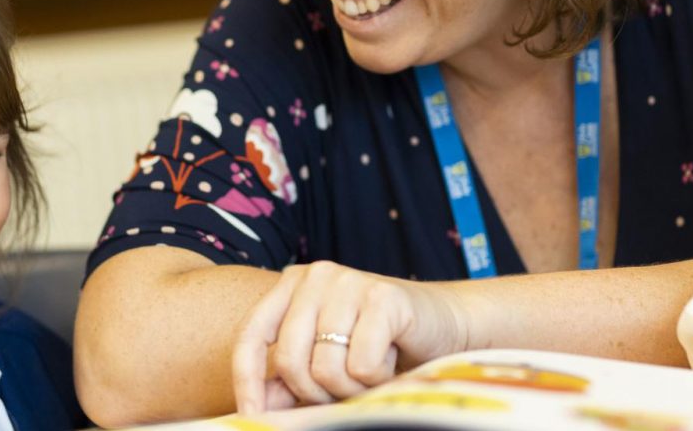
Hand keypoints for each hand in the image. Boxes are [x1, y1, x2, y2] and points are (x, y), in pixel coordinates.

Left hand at [231, 261, 468, 414]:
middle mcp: (316, 275)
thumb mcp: (326, 360)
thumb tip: (258, 409)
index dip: (247, 382)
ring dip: (350, 388)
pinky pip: (361, 365)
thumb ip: (289, 381)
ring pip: (325, 368)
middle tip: (343, 391)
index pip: (252, 336)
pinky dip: (377, 378)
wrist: (445, 324)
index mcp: (293, 283)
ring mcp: (349, 281)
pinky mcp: (383, 297)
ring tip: (370, 372)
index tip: (252, 418)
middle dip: (314, 393)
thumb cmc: (379, 345)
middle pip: (289, 360)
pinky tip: (391, 359)